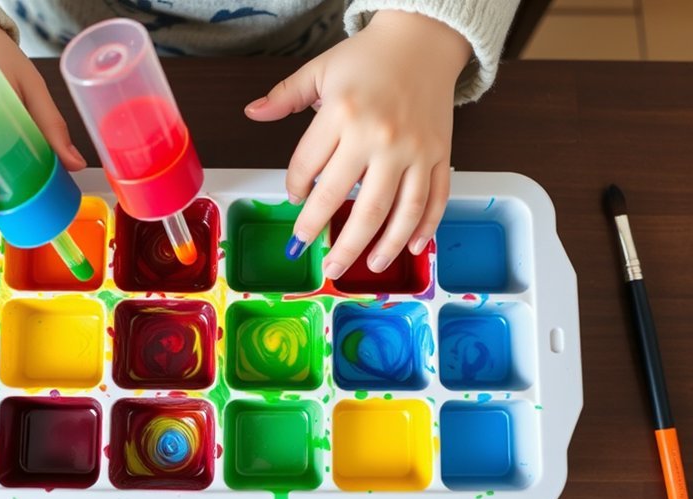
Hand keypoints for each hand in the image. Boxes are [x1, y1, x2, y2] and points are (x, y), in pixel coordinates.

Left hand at [245, 11, 470, 278]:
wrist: (424, 38)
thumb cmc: (370, 57)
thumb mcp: (320, 70)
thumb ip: (285, 96)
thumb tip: (252, 113)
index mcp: (343, 115)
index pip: (309, 168)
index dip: (296, 191)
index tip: (294, 203)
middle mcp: (379, 136)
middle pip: (351, 202)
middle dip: (333, 239)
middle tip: (322, 263)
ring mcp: (414, 149)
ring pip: (396, 211)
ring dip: (380, 245)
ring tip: (365, 266)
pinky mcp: (440, 154)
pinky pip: (434, 199)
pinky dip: (425, 227)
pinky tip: (412, 247)